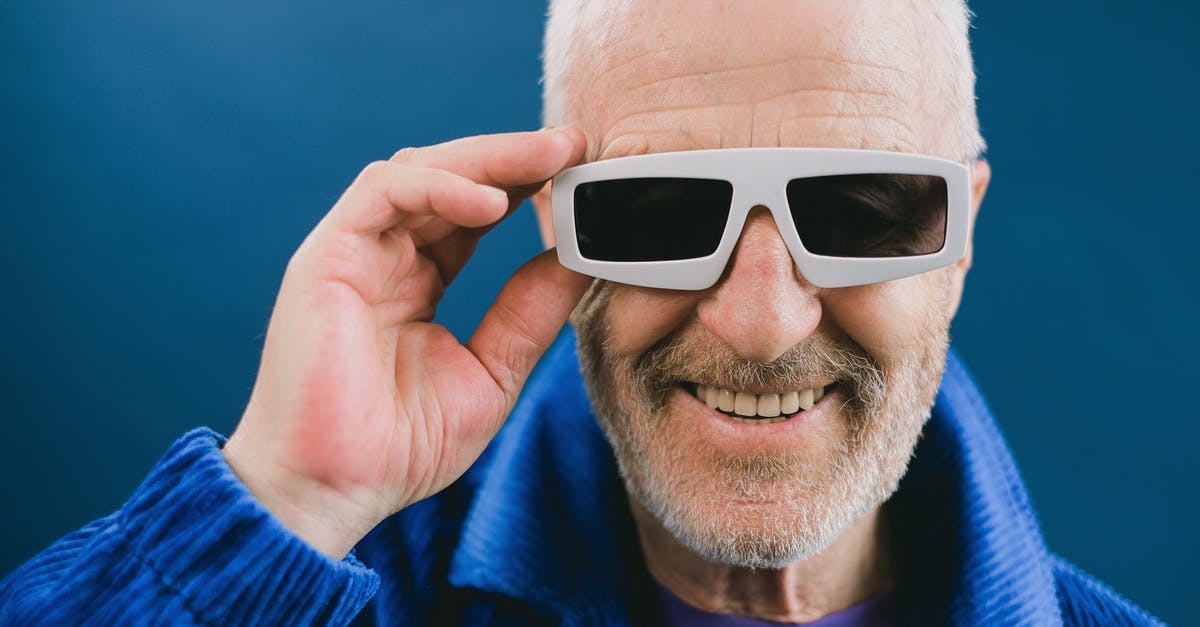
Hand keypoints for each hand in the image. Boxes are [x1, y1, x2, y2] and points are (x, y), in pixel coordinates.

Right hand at [222, 128, 589, 557]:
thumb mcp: (490, 372)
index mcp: (417, 281)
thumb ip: (527, 313)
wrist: (333, 492)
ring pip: (419, 170)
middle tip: (576, 144)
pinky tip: (492, 202)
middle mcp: (384, 256)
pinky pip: (382, 193)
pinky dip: (439, 186)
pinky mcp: (325, 257)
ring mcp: (352, 253)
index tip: (584, 175)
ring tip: (550, 158)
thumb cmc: (398, 447)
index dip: (527, 186)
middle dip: (516, 158)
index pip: (474, 212)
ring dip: (487, 159)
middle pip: (452, 179)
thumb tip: (576, 261)